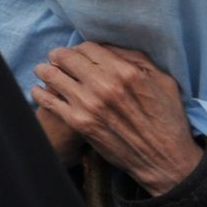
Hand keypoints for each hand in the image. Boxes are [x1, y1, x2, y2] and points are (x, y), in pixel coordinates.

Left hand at [33, 42, 201, 194]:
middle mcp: (104, 85)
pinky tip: (39, 90)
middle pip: (65, 57)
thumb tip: (108, 47)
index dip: (80, 48)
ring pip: (51, 74)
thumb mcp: (162, 81)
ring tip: (44, 71)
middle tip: (57, 59)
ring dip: (45, 70)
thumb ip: (136, 60)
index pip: (88, 47)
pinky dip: (39, 92)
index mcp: (125, 72)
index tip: (78, 54)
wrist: (164, 160)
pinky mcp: (78, 122)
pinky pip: (47, 100)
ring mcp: (88, 104)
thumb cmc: (167, 120)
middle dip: (59, 56)